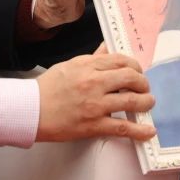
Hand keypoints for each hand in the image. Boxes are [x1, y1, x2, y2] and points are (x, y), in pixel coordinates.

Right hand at [36, 44, 154, 142]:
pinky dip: (139, 130)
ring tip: (148, 103)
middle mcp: (94, 83)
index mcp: (88, 66)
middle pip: (130, 78)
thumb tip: (107, 48)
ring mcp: (95, 104)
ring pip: (132, 101)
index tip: (137, 71)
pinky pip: (122, 127)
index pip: (121, 60)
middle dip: (143, 83)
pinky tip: (148, 131)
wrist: (31, 110)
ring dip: (145, 102)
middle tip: (144, 87)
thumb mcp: (71, 65)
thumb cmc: (48, 88)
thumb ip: (93, 58)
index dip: (135, 65)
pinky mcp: (93, 125)